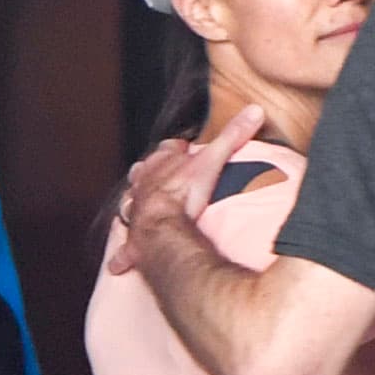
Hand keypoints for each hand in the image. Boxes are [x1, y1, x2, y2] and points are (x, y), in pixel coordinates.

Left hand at [109, 105, 263, 275]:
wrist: (161, 223)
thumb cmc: (183, 192)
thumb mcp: (212, 159)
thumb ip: (232, 136)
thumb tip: (255, 110)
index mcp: (162, 164)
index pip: (168, 149)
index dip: (175, 149)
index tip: (182, 148)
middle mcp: (144, 185)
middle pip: (144, 173)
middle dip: (149, 175)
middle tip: (158, 178)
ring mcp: (136, 210)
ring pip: (131, 203)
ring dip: (134, 205)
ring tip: (137, 208)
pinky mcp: (135, 239)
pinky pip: (127, 247)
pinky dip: (124, 255)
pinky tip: (119, 264)